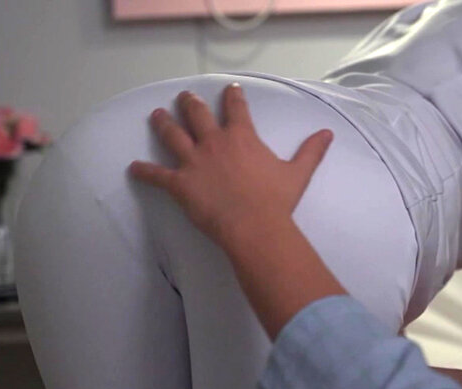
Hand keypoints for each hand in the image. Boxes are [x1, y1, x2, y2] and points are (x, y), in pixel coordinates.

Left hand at [128, 82, 333, 247]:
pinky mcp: (179, 183)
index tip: (229, 89)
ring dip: (163, 124)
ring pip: (172, 135)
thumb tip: (328, 133)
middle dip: (190, 103)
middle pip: (197, 115)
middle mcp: (214, 142)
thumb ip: (311, 151)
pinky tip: (133, 167)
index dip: (232, 96)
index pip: (236, 108)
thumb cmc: (276, 201)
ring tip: (156, 115)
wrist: (254, 226)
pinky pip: (157, 175)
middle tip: (185, 97)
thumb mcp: (298, 173)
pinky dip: (144, 171)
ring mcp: (194, 161)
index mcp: (242, 137)